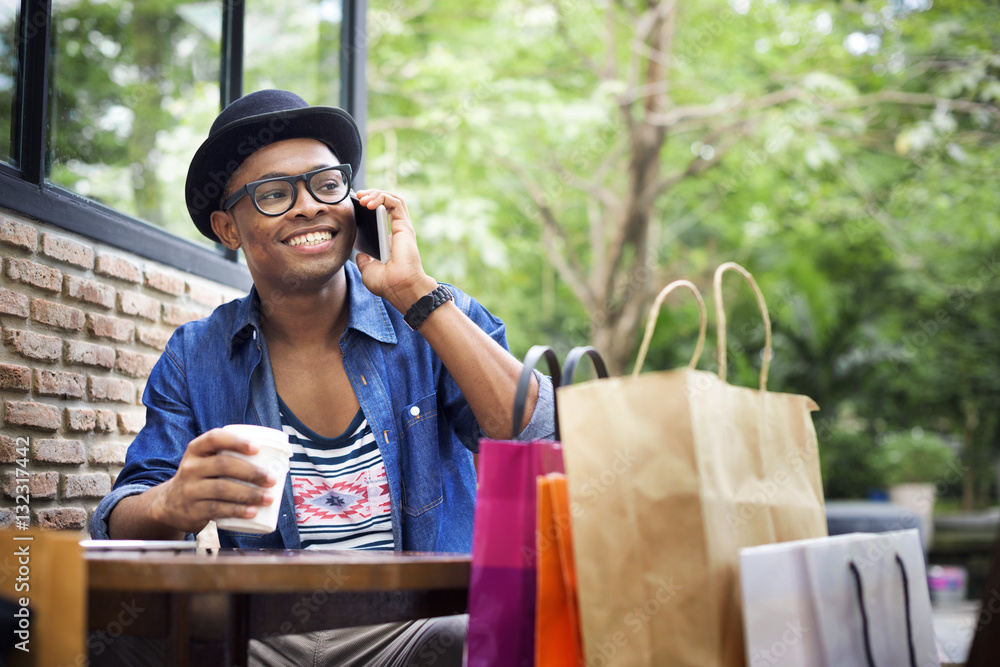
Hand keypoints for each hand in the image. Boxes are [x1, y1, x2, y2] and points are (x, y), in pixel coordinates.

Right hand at [147, 429, 278, 533]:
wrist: (169, 504)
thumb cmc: (201, 477)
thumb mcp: (206, 461)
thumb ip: (229, 456)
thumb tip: (273, 459)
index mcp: (196, 450)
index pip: (215, 438)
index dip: (236, 441)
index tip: (257, 448)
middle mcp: (190, 467)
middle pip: (223, 465)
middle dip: (251, 472)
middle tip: (271, 479)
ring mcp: (190, 489)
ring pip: (222, 489)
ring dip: (249, 494)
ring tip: (268, 497)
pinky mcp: (192, 510)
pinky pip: (217, 510)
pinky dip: (237, 510)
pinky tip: (252, 511)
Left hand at [353, 189, 437, 314]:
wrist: (400, 289)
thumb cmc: (388, 284)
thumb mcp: (368, 271)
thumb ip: (365, 261)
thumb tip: (360, 255)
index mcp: (390, 241)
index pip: (382, 215)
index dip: (369, 207)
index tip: (354, 205)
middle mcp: (397, 232)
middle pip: (387, 203)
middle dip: (371, 195)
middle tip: (357, 197)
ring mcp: (402, 228)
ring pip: (392, 199)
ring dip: (376, 194)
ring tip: (361, 197)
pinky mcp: (404, 226)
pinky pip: (395, 203)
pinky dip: (382, 198)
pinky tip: (368, 203)